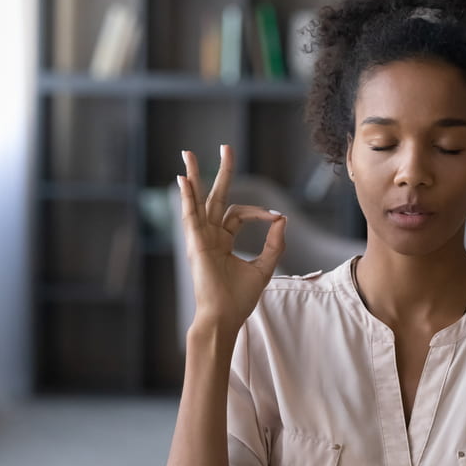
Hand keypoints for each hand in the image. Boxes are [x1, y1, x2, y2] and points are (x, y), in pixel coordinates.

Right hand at [178, 145, 285, 333]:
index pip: (239, 214)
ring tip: (188, 153)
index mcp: (223, 240)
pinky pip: (190, 216)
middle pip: (215, 197)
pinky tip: (183, 180)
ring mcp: (201, 239)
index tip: (277, 219)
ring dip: (194, 177)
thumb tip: (282, 219)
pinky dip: (186, 198)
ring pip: (198, 201)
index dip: (260, 212)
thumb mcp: (264, 267)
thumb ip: (274, 244)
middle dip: (221, 172)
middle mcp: (210, 236)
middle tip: (225, 147)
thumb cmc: (240, 298)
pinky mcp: (196, 245)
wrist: (226, 317)